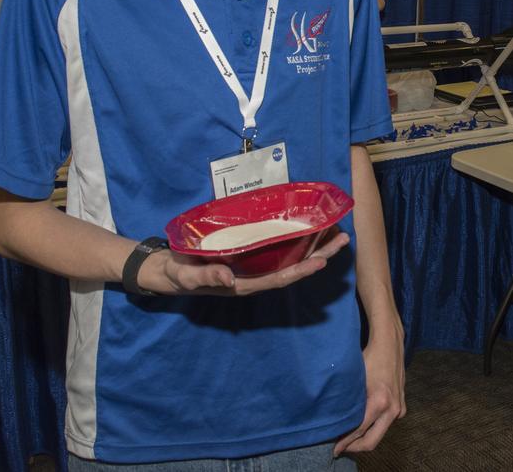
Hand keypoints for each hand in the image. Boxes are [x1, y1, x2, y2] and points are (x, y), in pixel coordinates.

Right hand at [141, 231, 349, 295]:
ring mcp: (254, 266)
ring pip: (290, 257)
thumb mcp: (187, 276)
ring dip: (315, 246)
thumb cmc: (179, 274)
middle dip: (320, 255)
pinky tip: (309, 227)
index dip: (301, 270)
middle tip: (344, 238)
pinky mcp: (250, 255)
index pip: (279, 279)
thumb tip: (229, 278)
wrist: (168, 271)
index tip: (322, 261)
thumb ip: (206, 276)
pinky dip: (297, 238)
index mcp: (245, 284)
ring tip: (337, 231)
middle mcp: (255, 276)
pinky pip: (279, 248)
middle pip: (293, 268)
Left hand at [334, 329, 404, 454]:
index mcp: (380, 402)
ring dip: (364, 438)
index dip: (345, 442)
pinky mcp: (402, 407)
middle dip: (354, 447)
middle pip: (372, 441)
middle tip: (339, 448)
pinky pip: (385, 424)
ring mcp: (399, 409)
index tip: (334, 449)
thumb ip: (349, 403)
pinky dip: (373, 428)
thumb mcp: (355, 380)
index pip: (359, 430)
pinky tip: (360, 425)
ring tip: (347, 437)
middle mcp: (393, 408)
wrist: (390, 344)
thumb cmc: (369, 358)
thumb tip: (334, 422)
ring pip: (379, 434)